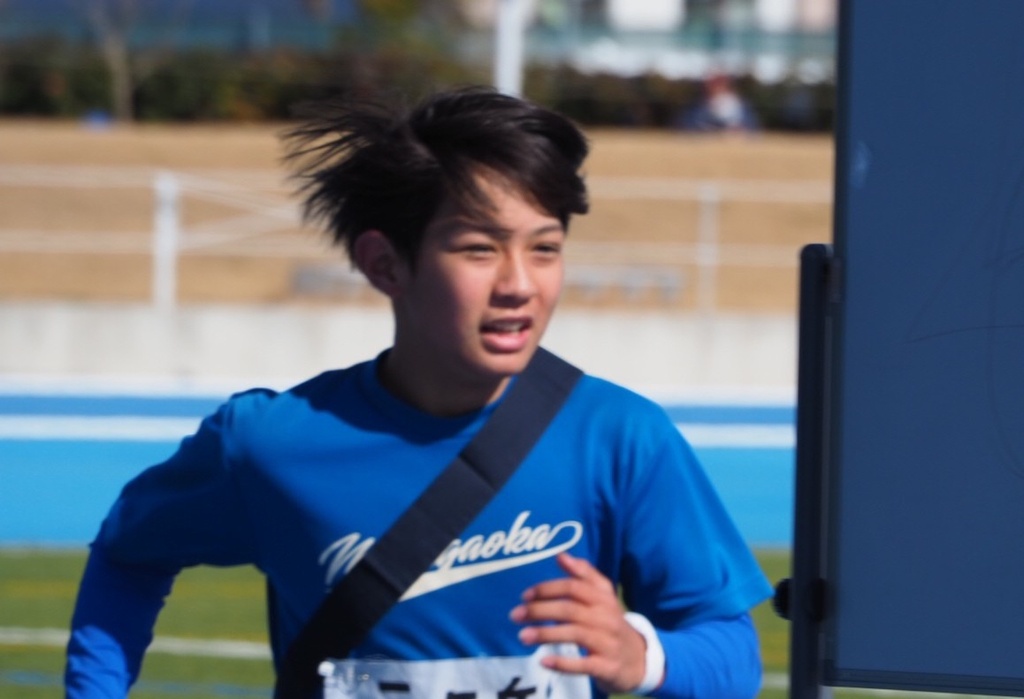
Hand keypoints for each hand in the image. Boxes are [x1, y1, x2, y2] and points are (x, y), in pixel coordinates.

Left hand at [509, 552, 651, 693]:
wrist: (638, 660)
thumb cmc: (611, 623)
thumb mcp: (603, 596)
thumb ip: (583, 574)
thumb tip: (561, 555)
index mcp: (603, 598)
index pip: (574, 587)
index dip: (547, 589)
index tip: (524, 596)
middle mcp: (607, 618)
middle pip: (570, 609)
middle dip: (540, 610)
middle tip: (515, 615)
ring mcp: (608, 643)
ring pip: (575, 634)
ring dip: (546, 634)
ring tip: (522, 636)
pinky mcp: (607, 666)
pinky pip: (584, 664)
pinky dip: (563, 662)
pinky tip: (543, 660)